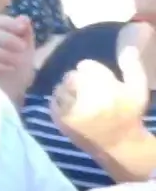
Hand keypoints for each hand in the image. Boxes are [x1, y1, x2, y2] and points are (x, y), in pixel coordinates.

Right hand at [0, 14, 35, 105]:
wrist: (7, 104)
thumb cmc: (14, 77)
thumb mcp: (24, 53)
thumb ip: (24, 35)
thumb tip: (24, 18)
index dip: (7, 23)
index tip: (22, 29)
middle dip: (6, 37)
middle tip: (21, 48)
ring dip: (1, 52)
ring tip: (15, 63)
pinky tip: (6, 68)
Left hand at [53, 25, 152, 153]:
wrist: (117, 144)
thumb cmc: (129, 114)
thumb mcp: (137, 89)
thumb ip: (132, 66)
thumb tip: (127, 45)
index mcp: (104, 86)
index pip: (85, 65)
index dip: (92, 72)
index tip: (100, 81)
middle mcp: (85, 96)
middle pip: (71, 75)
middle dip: (79, 80)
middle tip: (89, 91)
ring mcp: (70, 109)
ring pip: (60, 87)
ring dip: (67, 90)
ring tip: (81, 100)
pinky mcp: (60, 120)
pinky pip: (53, 101)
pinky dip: (59, 102)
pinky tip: (72, 108)